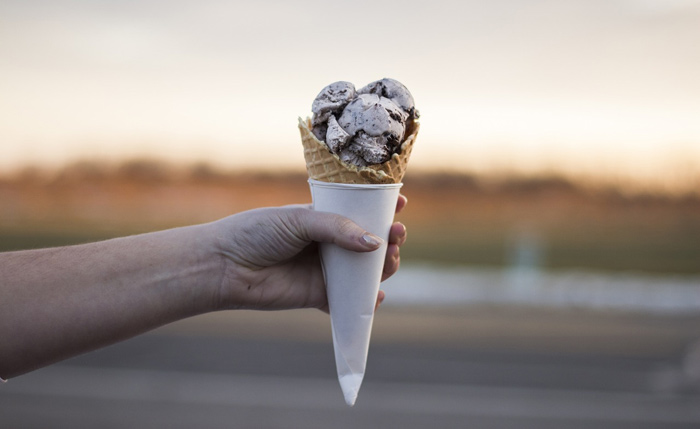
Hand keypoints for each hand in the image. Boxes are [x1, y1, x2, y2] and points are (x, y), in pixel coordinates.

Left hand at [211, 195, 407, 311]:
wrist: (225, 266)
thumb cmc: (256, 233)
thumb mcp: (299, 220)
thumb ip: (337, 229)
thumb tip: (375, 243)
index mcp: (322, 219)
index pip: (359, 212)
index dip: (381, 207)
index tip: (400, 201)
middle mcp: (327, 244)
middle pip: (369, 244)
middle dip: (389, 238)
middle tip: (397, 233)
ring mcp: (324, 271)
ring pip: (364, 272)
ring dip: (383, 267)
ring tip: (389, 258)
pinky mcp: (318, 296)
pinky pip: (348, 301)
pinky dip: (365, 301)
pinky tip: (376, 296)